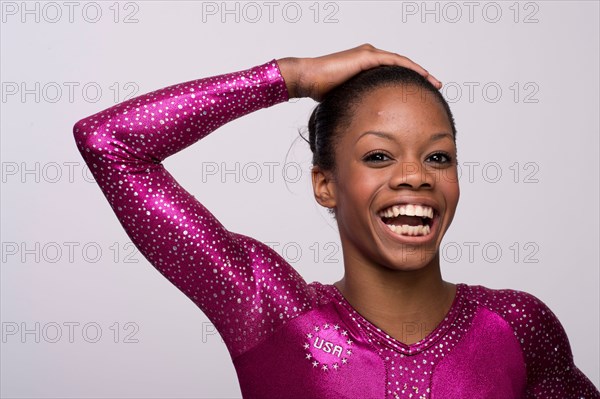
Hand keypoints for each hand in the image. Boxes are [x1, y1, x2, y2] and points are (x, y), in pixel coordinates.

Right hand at [277, 43, 441, 101]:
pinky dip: (410, 68)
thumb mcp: (347, 100)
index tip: (421, 94)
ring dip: (420, 72)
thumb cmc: (321, 92)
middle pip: (401, 67)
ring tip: (435, 83)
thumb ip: (359, 106)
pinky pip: (394, 61)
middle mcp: (369, 58)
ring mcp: (368, 55)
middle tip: (436, 87)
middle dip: (420, 77)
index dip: (408, 83)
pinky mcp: (366, 56)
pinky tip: (422, 76)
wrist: (307, 79)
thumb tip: (366, 125)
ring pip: (402, 62)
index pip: (393, 74)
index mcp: (365, 68)